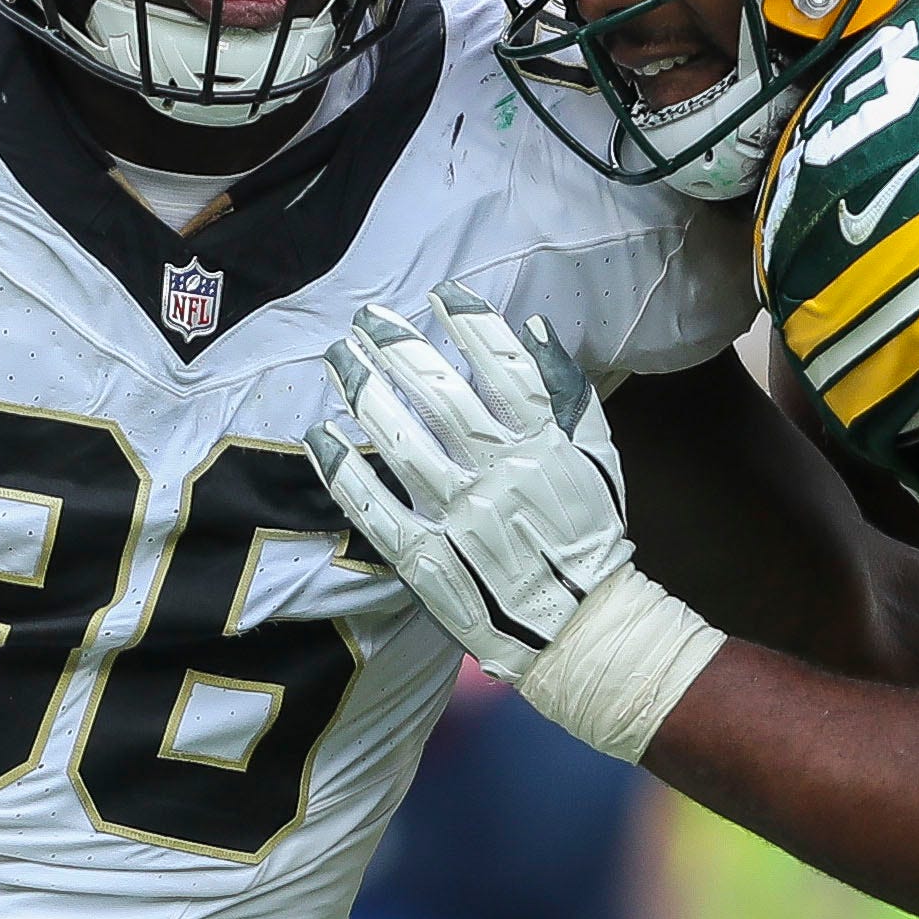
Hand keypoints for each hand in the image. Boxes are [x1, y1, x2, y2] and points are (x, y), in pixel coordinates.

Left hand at [311, 282, 637, 681]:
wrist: (580, 624)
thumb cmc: (590, 532)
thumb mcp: (598, 454)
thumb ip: (568, 390)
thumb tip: (533, 329)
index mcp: (543, 444)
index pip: (503, 368)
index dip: (470, 324)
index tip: (441, 295)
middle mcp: (498, 473)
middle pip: (442, 396)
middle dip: (401, 348)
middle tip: (369, 317)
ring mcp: (457, 515)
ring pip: (402, 442)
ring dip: (365, 393)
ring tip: (338, 358)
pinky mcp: (424, 557)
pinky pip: (373, 507)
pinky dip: (343, 470)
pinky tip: (320, 435)